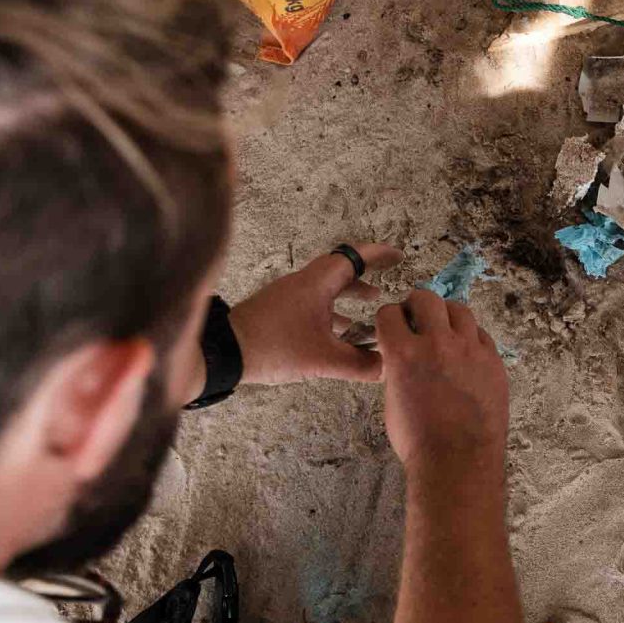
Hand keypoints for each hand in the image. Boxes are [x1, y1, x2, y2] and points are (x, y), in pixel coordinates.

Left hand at [229, 242, 402, 384]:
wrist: (225, 352)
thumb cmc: (273, 348)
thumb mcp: (323, 360)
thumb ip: (359, 365)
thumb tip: (387, 367)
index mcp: (316, 284)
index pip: (353, 258)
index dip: (379, 255)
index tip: (398, 256)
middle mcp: (303, 283)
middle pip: (341, 269)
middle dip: (367, 272)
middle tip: (389, 275)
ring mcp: (289, 295)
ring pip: (327, 286)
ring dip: (350, 292)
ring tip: (372, 302)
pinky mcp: (279, 309)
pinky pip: (314, 301)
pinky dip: (333, 309)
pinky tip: (342, 330)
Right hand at [376, 291, 508, 465]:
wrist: (458, 460)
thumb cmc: (418, 440)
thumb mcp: (393, 399)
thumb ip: (397, 367)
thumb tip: (402, 354)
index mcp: (404, 353)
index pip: (389, 313)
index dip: (388, 319)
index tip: (392, 326)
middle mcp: (437, 343)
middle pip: (425, 298)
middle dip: (416, 304)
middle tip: (417, 318)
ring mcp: (470, 349)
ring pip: (459, 310)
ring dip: (446, 315)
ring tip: (444, 329)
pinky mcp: (493, 360)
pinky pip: (481, 334)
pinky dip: (470, 336)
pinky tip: (465, 350)